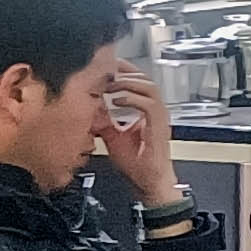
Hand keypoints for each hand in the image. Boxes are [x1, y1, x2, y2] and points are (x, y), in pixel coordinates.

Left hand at [99, 59, 184, 208]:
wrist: (149, 183)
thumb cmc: (137, 165)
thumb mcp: (112, 137)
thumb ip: (105, 120)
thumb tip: (90, 108)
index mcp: (146, 111)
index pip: (138, 82)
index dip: (123, 71)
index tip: (107, 66)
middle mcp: (156, 111)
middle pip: (144, 79)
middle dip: (124, 71)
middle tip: (107, 70)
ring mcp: (159, 118)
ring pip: (149, 87)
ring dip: (127, 83)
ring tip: (111, 84)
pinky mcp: (159, 127)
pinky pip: (149, 105)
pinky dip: (132, 99)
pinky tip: (117, 100)